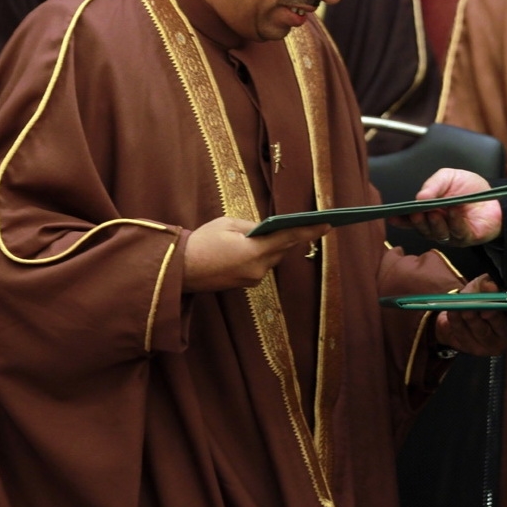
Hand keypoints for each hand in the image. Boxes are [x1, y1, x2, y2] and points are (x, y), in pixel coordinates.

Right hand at [183, 216, 330, 293]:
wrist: (179, 270)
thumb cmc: (201, 242)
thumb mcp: (228, 224)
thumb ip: (253, 226)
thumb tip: (268, 229)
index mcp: (254, 251)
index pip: (288, 238)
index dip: (309, 231)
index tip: (327, 225)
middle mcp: (258, 269)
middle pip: (281, 249)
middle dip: (285, 236)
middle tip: (293, 223)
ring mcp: (252, 279)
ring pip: (272, 258)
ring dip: (271, 246)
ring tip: (264, 233)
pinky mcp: (246, 284)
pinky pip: (261, 265)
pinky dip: (260, 254)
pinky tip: (250, 246)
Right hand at [392, 168, 502, 246]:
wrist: (495, 196)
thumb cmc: (469, 188)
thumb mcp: (448, 177)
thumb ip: (433, 185)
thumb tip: (419, 197)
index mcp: (430, 212)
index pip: (412, 219)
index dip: (402, 219)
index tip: (392, 217)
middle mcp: (438, 226)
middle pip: (423, 229)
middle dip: (419, 221)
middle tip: (418, 212)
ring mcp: (452, 234)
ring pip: (438, 234)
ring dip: (436, 223)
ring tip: (436, 212)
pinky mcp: (467, 238)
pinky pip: (458, 233)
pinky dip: (455, 221)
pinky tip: (455, 210)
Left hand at [434, 276, 506, 355]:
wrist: (461, 312)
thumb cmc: (480, 296)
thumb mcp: (486, 285)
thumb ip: (489, 285)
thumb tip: (490, 286)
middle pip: (503, 327)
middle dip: (494, 316)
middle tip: (486, 307)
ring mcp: (490, 345)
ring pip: (482, 332)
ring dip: (472, 318)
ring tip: (465, 307)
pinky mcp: (472, 349)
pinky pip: (464, 335)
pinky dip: (457, 321)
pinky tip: (453, 310)